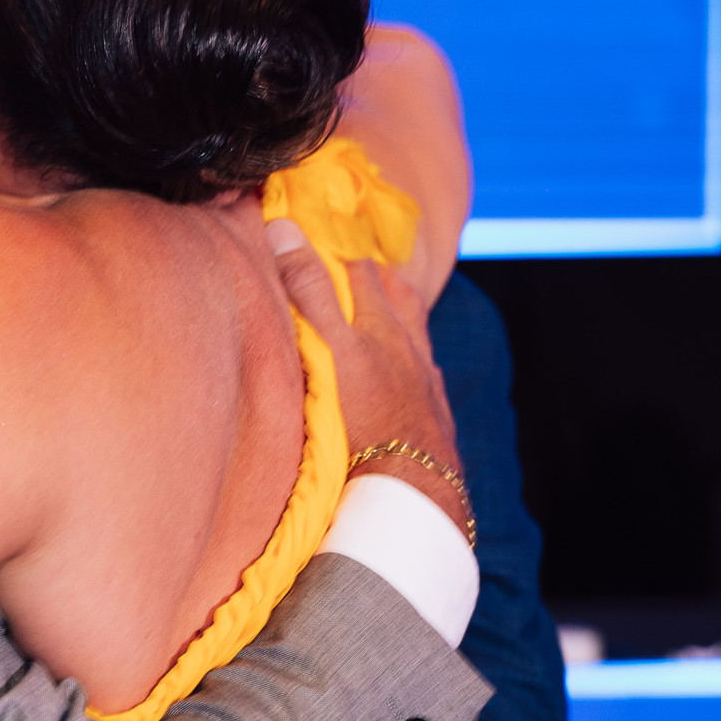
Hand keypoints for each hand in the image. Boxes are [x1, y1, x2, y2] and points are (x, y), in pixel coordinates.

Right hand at [265, 218, 468, 532]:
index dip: (340, 250)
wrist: (408, 494)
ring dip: (401, 323)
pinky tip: (408, 381)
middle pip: (400, 300)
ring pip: (417, 341)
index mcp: (382, 327)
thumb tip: (286, 227)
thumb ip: (309, 291)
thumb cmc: (363, 421)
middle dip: (379, 280)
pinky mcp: (434, 424)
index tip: (321, 236)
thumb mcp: (329, 349)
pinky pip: (427, 384)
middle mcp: (411, 351)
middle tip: (357, 267)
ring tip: (386, 317)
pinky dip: (413, 371)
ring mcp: (427, 388)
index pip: (362, 271)